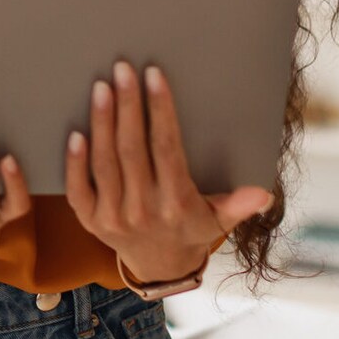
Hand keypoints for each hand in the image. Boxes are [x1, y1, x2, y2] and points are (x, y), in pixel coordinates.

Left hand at [64, 60, 274, 281]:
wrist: (161, 269)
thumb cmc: (192, 230)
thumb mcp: (220, 220)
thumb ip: (239, 205)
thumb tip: (264, 193)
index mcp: (177, 204)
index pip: (166, 149)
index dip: (160, 110)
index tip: (154, 76)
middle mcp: (143, 210)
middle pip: (132, 150)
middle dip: (127, 106)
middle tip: (122, 69)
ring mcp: (113, 217)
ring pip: (105, 163)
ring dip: (101, 122)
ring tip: (101, 87)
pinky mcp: (90, 221)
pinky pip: (77, 188)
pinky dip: (74, 161)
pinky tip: (75, 132)